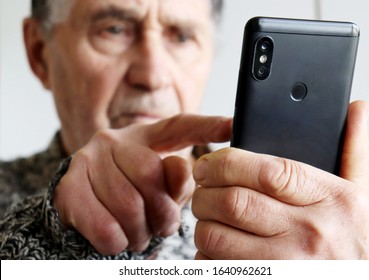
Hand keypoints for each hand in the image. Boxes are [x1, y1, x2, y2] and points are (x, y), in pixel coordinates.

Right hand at [53, 114, 231, 254]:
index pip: (179, 126)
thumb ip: (178, 180)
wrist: (85, 205)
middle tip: (162, 226)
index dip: (207, 126)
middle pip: (149, 175)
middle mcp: (113, 140)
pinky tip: (121, 237)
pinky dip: (119, 242)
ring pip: (126, 205)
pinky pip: (104, 226)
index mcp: (145, 135)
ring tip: (141, 233)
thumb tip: (185, 169)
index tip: (233, 125)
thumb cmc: (133, 193)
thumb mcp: (162, 187)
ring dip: (140, 231)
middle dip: (162, 212)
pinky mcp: (68, 188)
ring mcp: (87, 160)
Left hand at [192, 101, 368, 258]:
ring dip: (203, 224)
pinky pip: (217, 267)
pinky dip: (207, 255)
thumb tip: (356, 109)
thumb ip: (354, 150)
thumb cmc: (360, 246)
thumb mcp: (363, 195)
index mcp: (330, 199)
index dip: (226, 163)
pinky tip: (219, 248)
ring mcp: (286, 264)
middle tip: (203, 189)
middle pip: (233, 202)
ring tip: (210, 218)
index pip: (267, 171)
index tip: (209, 163)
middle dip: (204, 192)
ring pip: (217, 236)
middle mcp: (308, 232)